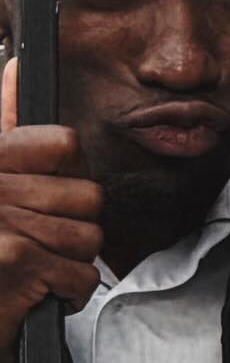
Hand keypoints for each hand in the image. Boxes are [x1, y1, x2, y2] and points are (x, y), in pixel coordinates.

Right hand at [0, 64, 102, 357]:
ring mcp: (5, 222)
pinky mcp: (18, 261)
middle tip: (37, 245)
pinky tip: (35, 295)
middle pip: (86, 196)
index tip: (48, 196)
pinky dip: (65, 294)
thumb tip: (16, 67)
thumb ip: (4, 126)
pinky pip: (80, 274)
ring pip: (88, 237)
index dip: (68, 176)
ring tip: (35, 270)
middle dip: (71, 229)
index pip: (63, 144)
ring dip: (68, 263)